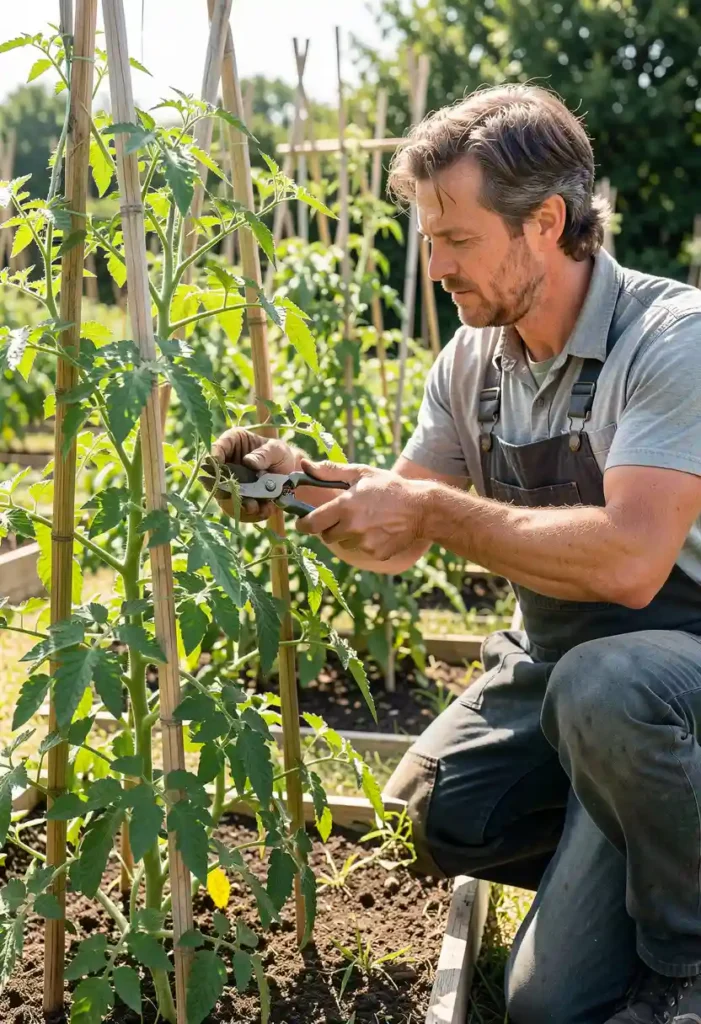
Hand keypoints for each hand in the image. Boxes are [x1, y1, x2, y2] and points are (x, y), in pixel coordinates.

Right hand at [208, 427, 300, 520]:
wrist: (290, 473)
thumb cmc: (279, 454)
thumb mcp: (276, 449)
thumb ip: (264, 454)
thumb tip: (248, 462)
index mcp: (232, 443)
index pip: (217, 448)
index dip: (214, 457)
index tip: (219, 464)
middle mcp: (225, 464)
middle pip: (214, 477)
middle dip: (224, 489)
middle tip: (236, 494)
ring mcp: (229, 484)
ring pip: (224, 498)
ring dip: (237, 505)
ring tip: (254, 507)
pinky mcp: (237, 499)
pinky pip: (237, 510)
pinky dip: (249, 514)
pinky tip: (264, 510)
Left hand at [296, 459, 432, 559]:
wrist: (421, 508)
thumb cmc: (389, 487)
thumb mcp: (361, 473)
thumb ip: (330, 471)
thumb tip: (304, 464)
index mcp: (345, 506)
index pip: (311, 523)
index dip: (303, 523)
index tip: (302, 522)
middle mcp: (352, 527)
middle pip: (326, 536)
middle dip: (330, 527)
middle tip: (344, 516)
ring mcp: (364, 543)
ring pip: (343, 544)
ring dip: (347, 535)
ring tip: (365, 521)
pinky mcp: (376, 553)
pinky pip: (361, 551)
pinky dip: (365, 543)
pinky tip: (378, 530)